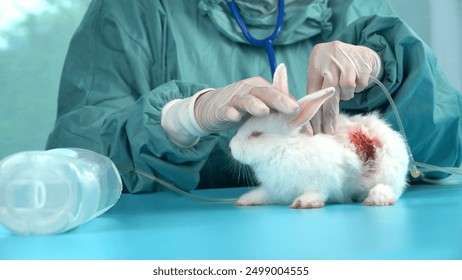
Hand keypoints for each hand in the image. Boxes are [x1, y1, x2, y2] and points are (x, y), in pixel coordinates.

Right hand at [161, 76, 298, 146]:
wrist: (209, 109)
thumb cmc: (242, 110)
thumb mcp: (261, 108)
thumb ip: (279, 110)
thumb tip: (305, 119)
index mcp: (262, 88)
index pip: (279, 94)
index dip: (292, 104)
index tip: (306, 117)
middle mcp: (248, 90)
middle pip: (266, 93)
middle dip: (280, 100)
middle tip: (294, 109)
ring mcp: (233, 99)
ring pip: (245, 99)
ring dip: (254, 105)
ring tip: (264, 111)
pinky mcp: (219, 110)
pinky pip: (225, 111)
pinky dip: (229, 112)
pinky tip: (234, 117)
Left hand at [307, 40, 381, 133]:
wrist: (358, 52)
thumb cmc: (334, 68)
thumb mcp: (321, 73)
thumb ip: (316, 91)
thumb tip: (312, 123)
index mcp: (316, 62)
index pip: (312, 92)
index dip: (314, 113)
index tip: (315, 130)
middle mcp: (330, 59)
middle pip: (329, 93)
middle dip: (328, 115)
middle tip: (328, 131)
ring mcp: (346, 60)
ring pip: (346, 89)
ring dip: (346, 95)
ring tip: (344, 91)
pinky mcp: (362, 63)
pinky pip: (359, 85)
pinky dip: (358, 87)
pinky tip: (356, 80)